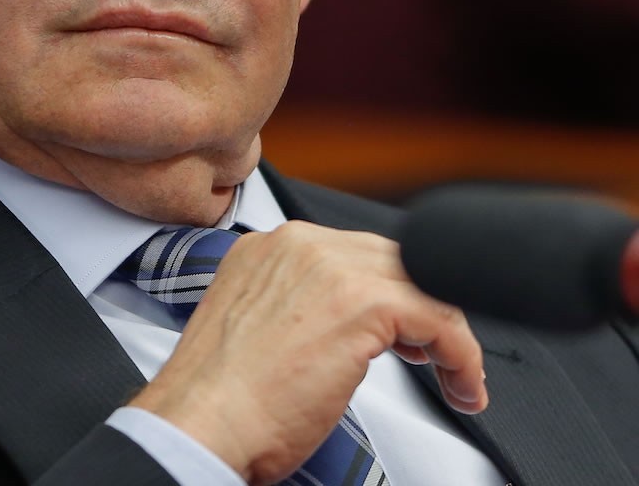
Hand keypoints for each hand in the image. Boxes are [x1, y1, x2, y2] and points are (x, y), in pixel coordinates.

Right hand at [128, 221, 486, 484]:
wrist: (203, 420)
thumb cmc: (220, 398)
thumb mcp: (255, 329)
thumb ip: (293, 306)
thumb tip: (335, 327)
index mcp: (269, 247)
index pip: (352, 254)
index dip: (386, 294)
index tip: (401, 333)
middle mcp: (300, 244)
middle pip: (391, 260)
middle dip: (418, 308)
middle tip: (431, 356)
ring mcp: (331, 265)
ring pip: (421, 281)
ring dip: (445, 332)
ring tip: (453, 376)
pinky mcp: (363, 301)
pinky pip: (438, 317)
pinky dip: (462, 355)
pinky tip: (461, 387)